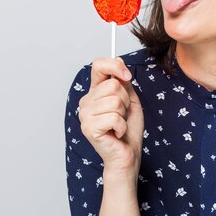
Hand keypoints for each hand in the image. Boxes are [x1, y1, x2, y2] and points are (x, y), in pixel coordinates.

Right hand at [78, 57, 143, 174]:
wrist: (127, 155)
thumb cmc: (128, 130)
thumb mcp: (130, 100)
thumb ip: (124, 82)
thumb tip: (119, 59)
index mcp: (95, 92)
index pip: (98, 66)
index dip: (114, 66)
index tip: (127, 76)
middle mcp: (86, 101)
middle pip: (113, 85)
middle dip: (125, 101)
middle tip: (122, 115)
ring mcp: (85, 115)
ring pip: (115, 101)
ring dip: (124, 115)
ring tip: (119, 125)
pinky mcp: (88, 128)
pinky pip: (114, 117)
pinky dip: (122, 126)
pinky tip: (116, 133)